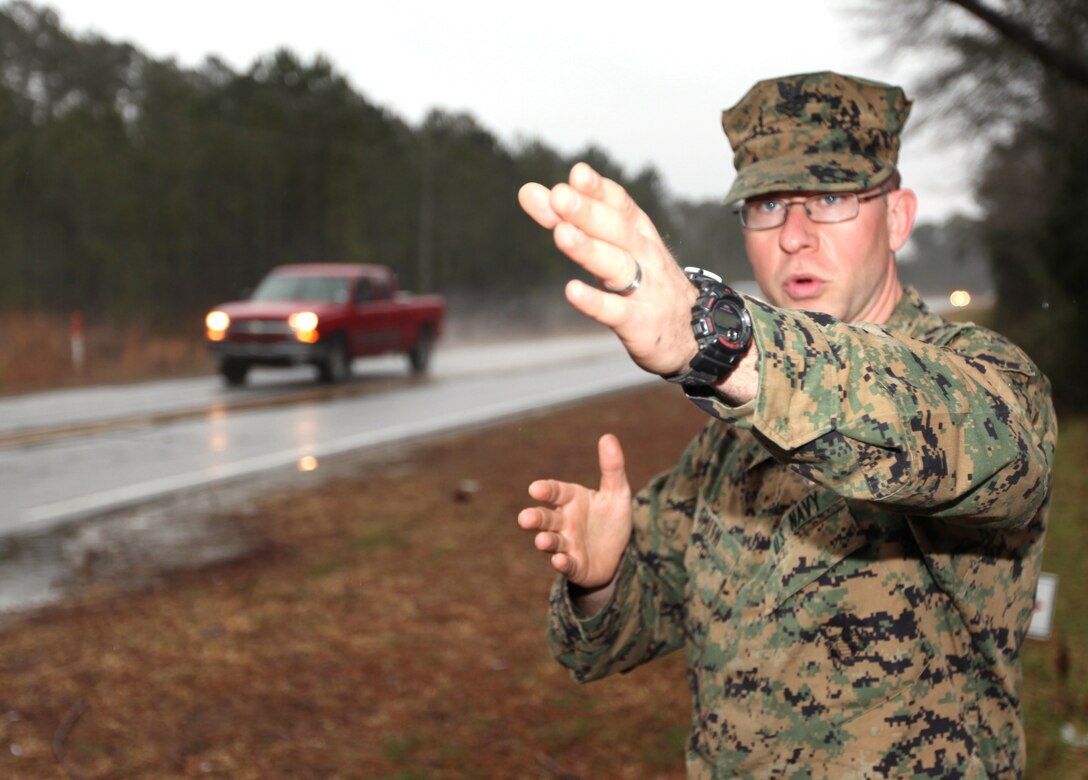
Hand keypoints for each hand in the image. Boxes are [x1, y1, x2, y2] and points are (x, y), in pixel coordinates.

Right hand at [517, 433, 631, 587]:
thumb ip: (612, 468)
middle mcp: (564, 521)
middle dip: (534, 518)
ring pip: (552, 542)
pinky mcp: (575, 565)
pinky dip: (562, 563)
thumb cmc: (611, 519)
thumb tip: (608, 436)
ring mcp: (567, 544)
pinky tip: (560, 561)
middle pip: (545, 518)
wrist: (618, 554)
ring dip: (546, 541)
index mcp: (571, 500)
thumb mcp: (617, 493)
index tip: (535, 489)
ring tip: (542, 541)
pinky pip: (567, 564)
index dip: (545, 491)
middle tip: (524, 519)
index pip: (555, 492)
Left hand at [518, 163, 698, 375]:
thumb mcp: (613, 248)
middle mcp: (645, 257)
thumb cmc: (646, 284)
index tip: (577, 174)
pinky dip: (594, 301)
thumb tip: (530, 192)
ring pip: (617, 266)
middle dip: (588, 212)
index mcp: (640, 235)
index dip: (599, 190)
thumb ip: (569, 220)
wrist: (696, 334)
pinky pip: (616, 311)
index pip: (621, 206)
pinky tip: (572, 291)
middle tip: (560, 195)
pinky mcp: (640, 323)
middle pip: (617, 231)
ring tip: (562, 234)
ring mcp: (645, 290)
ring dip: (589, 249)